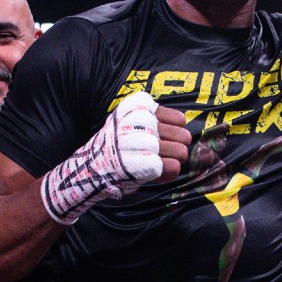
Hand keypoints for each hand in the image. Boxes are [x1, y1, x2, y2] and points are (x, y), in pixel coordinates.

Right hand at [39, 92, 190, 223]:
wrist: (90, 168)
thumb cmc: (117, 147)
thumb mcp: (131, 123)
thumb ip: (157, 122)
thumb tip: (192, 137)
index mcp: (138, 107)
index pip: (179, 119)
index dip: (174, 132)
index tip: (160, 138)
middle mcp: (140, 121)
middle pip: (184, 136)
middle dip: (177, 148)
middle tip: (160, 154)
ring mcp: (140, 142)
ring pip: (180, 152)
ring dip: (172, 162)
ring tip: (155, 163)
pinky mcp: (141, 164)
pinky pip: (172, 168)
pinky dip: (166, 174)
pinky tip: (152, 172)